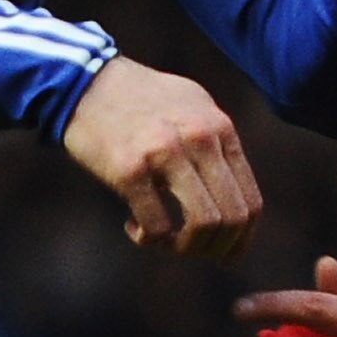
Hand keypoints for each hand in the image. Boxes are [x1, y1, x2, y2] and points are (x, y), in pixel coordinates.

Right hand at [62, 58, 262, 261]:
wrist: (85, 82)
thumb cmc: (139, 99)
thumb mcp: (192, 107)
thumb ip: (216, 143)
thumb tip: (233, 192)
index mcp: (219, 128)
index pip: (251, 201)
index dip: (242, 239)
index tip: (225, 254)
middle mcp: (199, 138)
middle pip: (232, 218)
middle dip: (217, 249)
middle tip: (193, 252)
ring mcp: (165, 153)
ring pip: (202, 224)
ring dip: (185, 248)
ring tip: (165, 243)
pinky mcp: (130, 169)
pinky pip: (156, 225)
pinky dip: (150, 240)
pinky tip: (134, 229)